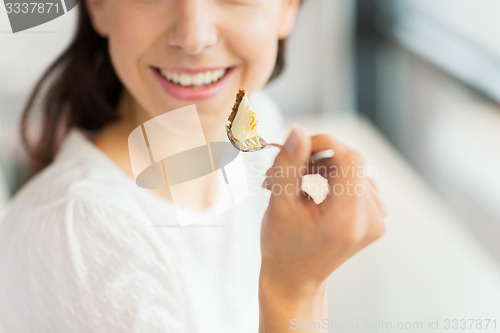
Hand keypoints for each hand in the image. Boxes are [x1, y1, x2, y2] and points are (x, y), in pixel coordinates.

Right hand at [260, 126, 386, 290]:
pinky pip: (356, 181)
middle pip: (349, 163)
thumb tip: (298, 131)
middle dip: (314, 160)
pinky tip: (311, 192)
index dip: (325, 144)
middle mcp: (370, 220)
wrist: (296, 276)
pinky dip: (332, 180)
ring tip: (293, 186)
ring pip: (351, 169)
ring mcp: (377, 219)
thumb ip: (288, 166)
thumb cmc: (283, 246)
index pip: (351, 159)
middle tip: (282, 172)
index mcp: (347, 220)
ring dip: (320, 170)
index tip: (298, 148)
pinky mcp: (375, 217)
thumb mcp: (279, 205)